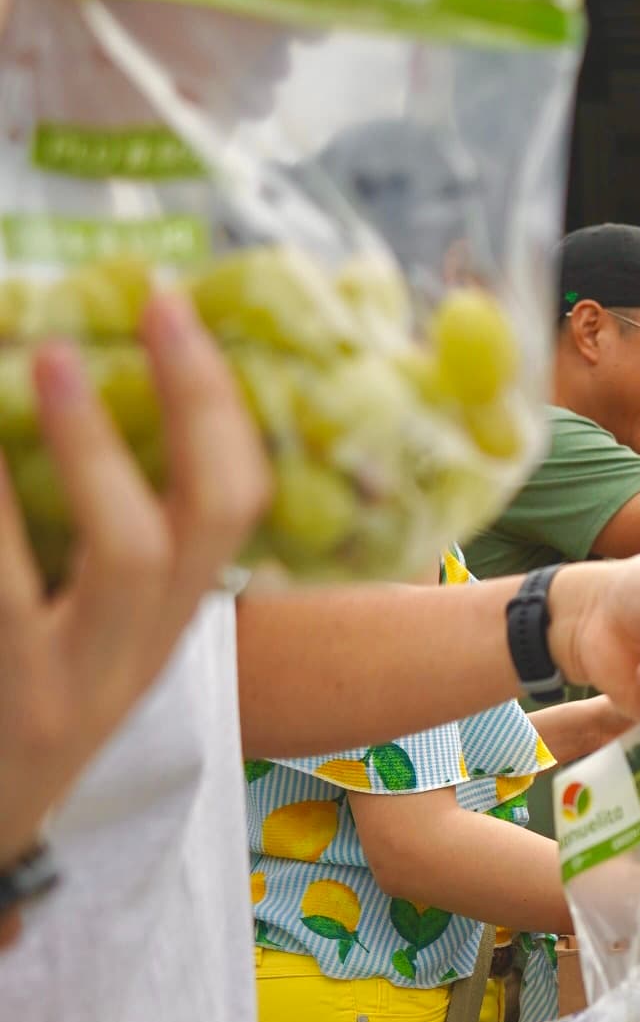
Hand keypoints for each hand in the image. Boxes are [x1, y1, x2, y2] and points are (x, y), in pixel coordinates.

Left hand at [0, 290, 269, 887]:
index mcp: (162, 628)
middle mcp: (129, 659)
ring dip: (89, 448)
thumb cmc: (19, 714)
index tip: (175, 307)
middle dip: (187, 411)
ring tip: (43, 357)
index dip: (217, 407)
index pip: (235, 513)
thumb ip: (95, 545)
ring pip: (117, 559)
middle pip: (195, 532)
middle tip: (150, 310)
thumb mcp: (83, 639)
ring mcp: (65, 685)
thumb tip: (68, 390)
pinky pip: (10, 585)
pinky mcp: (7, 695)